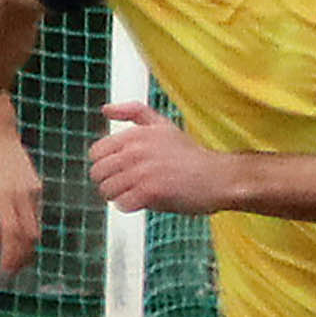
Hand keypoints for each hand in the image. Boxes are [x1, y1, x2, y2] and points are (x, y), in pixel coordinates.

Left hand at [0, 104, 43, 275]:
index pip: (15, 234)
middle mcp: (26, 196)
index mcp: (6, 196)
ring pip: (35, 227)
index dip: (11, 256)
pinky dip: (23, 227)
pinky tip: (6, 226)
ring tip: (1, 246)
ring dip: (21, 242)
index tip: (4, 270)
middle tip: (8, 267)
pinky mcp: (36, 187)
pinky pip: (34, 215)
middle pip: (31, 236)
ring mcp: (35, 191)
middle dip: (21, 255)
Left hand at [88, 101, 236, 216]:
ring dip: (119, 196)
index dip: (106, 164)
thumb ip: (133, 112)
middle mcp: (136, 151)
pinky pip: (121, 204)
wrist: (220, 177)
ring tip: (138, 193)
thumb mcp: (163, 125)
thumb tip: (105, 109)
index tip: (121, 169)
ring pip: (107, 190)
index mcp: (135, 135)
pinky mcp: (150, 192)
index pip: (95, 153)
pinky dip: (130, 206)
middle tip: (129, 184)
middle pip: (98, 173)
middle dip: (110, 182)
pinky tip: (145, 201)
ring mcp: (142, 172)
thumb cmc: (192, 156)